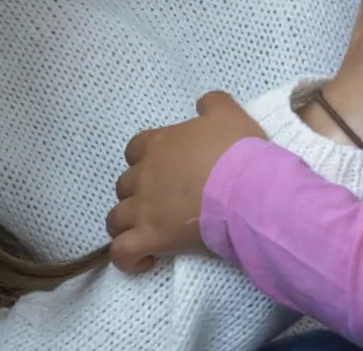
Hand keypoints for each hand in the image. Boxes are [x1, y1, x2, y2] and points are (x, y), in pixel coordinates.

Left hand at [107, 91, 264, 273]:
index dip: (146, 158)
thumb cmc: (238, 151)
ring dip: (128, 224)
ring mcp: (143, 209)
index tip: (165, 167)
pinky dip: (128, 258)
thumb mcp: (229, 115)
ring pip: (115, 219)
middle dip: (138, 192)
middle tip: (164, 201)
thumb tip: (202, 105)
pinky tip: (145, 259)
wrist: (247, 189)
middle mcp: (144, 175)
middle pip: (124, 185)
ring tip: (149, 231)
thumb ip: (212, 104)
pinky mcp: (150, 238)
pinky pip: (122, 252)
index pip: (135, 149)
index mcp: (159, 145)